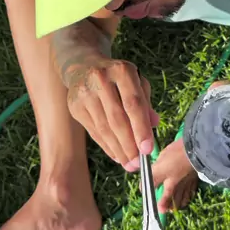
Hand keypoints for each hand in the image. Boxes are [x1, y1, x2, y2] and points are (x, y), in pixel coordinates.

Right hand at [65, 53, 159, 170]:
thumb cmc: (117, 77)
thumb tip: (154, 124)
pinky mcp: (74, 106)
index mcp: (121, 70)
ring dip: (118, 150)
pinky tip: (117, 155)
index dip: (141, 128)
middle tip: (138, 164)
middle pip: (117, 119)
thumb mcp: (136, 82)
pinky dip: (106, 146)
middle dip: (129, 145)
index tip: (148, 149)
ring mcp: (84, 93)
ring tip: (129, 164)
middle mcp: (101, 79)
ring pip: (104, 128)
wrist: (84, 66)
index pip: (133, 103)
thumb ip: (146, 102)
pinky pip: (93, 131)